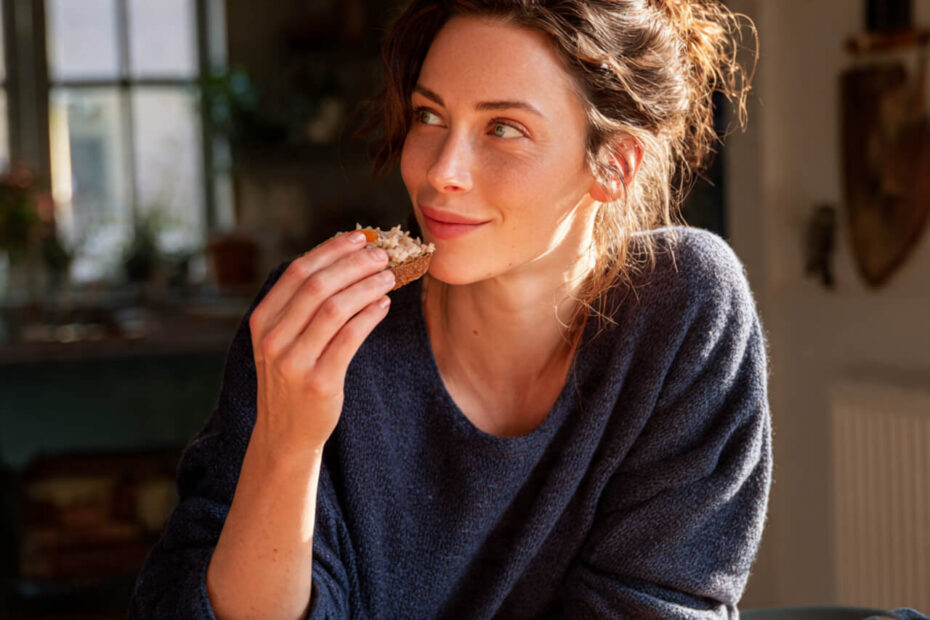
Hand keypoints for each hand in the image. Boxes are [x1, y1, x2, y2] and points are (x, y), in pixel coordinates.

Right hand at [247, 231, 394, 457]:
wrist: (285, 433)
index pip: (298, 272)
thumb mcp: (282, 340)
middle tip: (383, 254)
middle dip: (355, 264)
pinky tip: (384, 304)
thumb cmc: (292, 379)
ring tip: (390, 276)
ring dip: (368, 286)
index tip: (359, 238)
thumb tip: (344, 260)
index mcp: (262, 320)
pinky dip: (370, 315)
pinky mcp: (320, 382)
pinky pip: (350, 338)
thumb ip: (301, 306)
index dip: (331, 250)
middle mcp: (273, 338)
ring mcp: (294, 362)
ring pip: (336, 308)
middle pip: (319, 286)